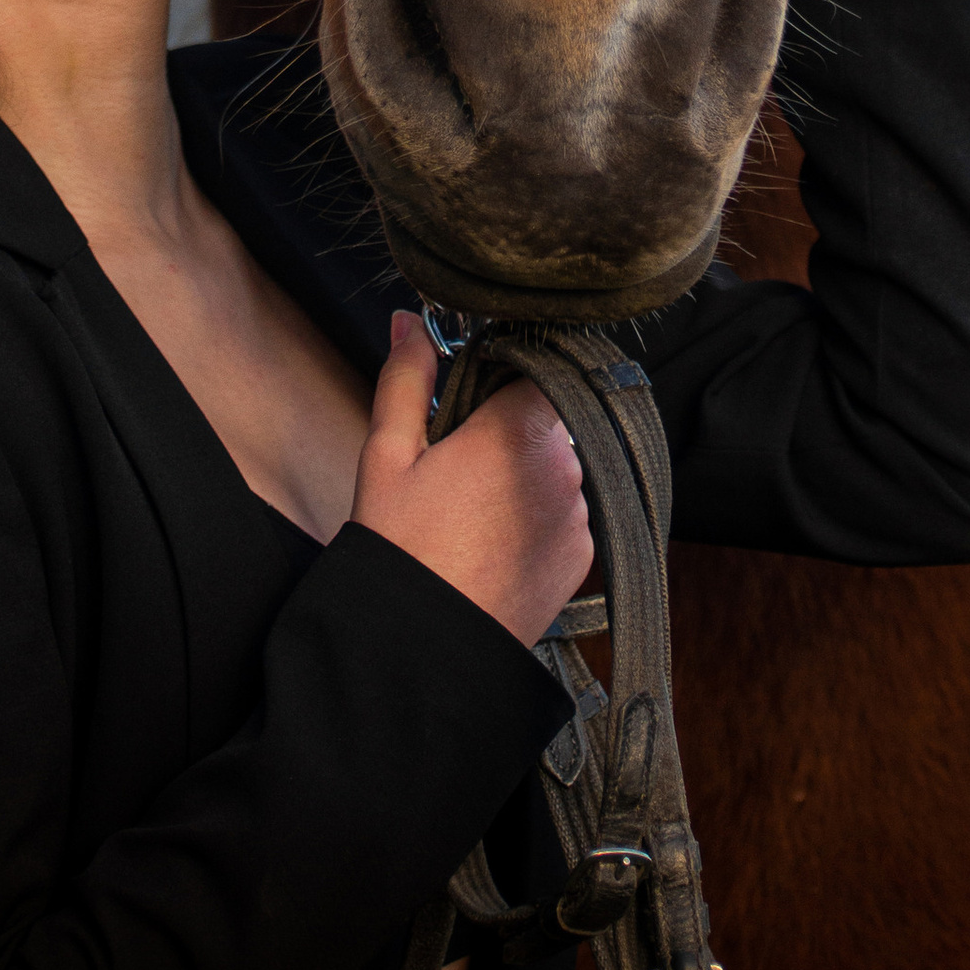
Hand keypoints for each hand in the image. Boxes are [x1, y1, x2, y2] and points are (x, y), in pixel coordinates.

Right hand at [352, 316, 591, 645]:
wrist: (422, 647)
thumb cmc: (400, 549)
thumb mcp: (388, 454)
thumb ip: (407, 378)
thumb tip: (410, 321)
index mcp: (518, 430)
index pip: (536, 369)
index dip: (505, 377)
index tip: (474, 399)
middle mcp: (563, 467)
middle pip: (545, 420)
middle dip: (508, 432)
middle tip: (457, 468)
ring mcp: (578, 515)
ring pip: (557, 468)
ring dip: (526, 476)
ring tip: (472, 515)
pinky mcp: (582, 558)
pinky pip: (566, 514)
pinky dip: (537, 519)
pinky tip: (493, 543)